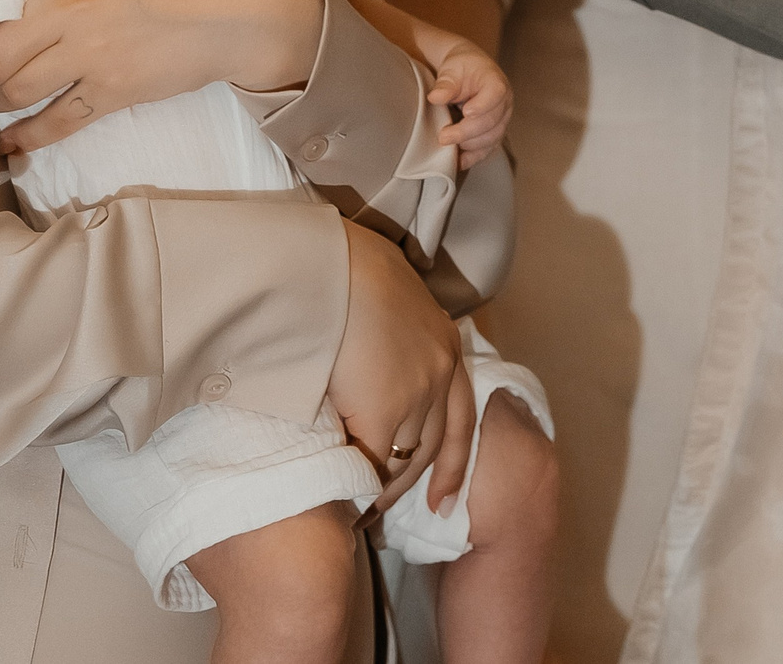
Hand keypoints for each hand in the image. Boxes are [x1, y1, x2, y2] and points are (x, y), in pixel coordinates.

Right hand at [330, 222, 476, 512]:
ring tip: (361, 512)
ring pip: (405, 459)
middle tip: (393, 518)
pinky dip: (360, 485)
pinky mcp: (385, 411)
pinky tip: (345, 501)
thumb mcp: (378, 295)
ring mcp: (417, 393)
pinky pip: (374, 462)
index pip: (460, 415)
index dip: (452, 462)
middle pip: (435, 445)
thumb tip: (363, 355)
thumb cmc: (336, 268)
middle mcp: (441, 369)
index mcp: (443, 340)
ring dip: (385, 489)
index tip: (444, 499)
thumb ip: (384, 331)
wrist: (322, 265)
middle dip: (417, 485)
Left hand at [425, 36, 511, 166]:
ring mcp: (501, 120)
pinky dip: (472, 158)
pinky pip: (487, 150)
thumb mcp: (452, 69)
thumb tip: (435, 97)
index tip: (466, 112)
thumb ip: (445, 83)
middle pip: (491, 121)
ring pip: (491, 139)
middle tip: (444, 137)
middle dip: (466, 132)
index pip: (495, 94)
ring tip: (447, 144)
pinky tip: (457, 161)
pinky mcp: (493, 134)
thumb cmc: (461, 68)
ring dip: (469, 145)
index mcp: (496, 82)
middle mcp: (504, 103)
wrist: (467, 72)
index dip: (482, 106)